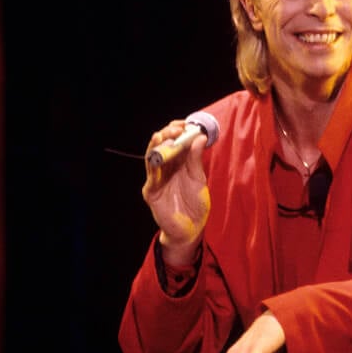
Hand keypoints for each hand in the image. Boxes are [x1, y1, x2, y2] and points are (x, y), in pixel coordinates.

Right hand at [142, 119, 210, 261]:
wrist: (191, 229)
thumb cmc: (195, 204)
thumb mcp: (199, 178)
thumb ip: (196, 159)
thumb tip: (200, 137)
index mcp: (176, 164)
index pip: (173, 141)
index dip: (178, 130)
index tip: (188, 123)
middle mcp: (164, 169)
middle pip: (161, 146)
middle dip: (168, 134)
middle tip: (178, 129)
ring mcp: (156, 180)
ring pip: (152, 158)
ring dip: (158, 146)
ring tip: (165, 136)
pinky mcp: (151, 192)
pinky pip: (151, 176)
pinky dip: (154, 165)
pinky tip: (159, 156)